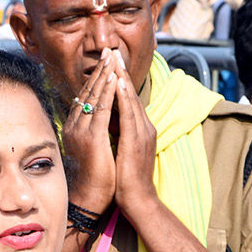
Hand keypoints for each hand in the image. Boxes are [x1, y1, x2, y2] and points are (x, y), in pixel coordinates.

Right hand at [61, 47, 117, 214]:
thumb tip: (102, 121)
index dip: (95, 79)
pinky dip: (108, 91)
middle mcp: (74, 127)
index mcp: (75, 129)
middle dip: (99, 70)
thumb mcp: (93, 149)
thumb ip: (94, 132)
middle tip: (109, 50)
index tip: (105, 62)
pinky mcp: (92, 138)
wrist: (90, 199)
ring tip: (113, 57)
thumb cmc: (94, 179)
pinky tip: (115, 77)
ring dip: (104, 75)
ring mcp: (81, 131)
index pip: (85, 98)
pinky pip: (101, 108)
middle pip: (87, 92)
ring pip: (93, 96)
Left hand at [113, 55, 157, 214]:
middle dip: (121, 73)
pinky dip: (123, 97)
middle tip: (113, 52)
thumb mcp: (122, 152)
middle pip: (130, 94)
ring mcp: (142, 132)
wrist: (137, 199)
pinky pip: (129, 114)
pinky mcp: (136, 140)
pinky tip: (117, 84)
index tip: (112, 64)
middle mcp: (143, 127)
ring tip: (114, 60)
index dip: (120, 81)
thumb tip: (108, 124)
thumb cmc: (127, 181)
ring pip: (130, 100)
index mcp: (140, 130)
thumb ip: (119, 136)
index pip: (128, 100)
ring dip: (122, 78)